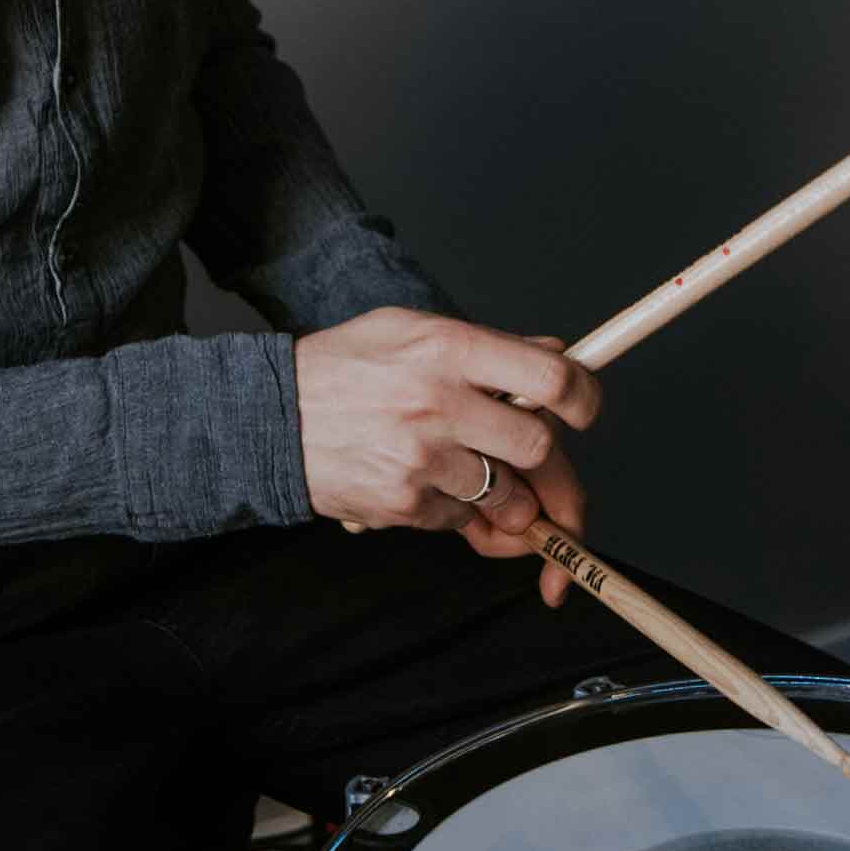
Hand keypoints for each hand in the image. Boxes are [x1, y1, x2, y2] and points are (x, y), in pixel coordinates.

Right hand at [296, 309, 601, 589]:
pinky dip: (456, 511)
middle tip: (544, 471)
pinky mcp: (404, 504)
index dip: (584, 400)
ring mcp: (422, 460)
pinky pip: (461, 520)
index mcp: (448, 349)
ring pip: (508, 497)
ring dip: (505, 497)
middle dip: (552, 468)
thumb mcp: (407, 330)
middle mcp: (439, 404)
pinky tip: (424, 484)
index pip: (551, 379)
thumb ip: (486, 344)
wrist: (265, 419)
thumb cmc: (340, 369)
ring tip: (468, 472)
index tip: (583, 411)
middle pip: (540, 449)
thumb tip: (555, 355)